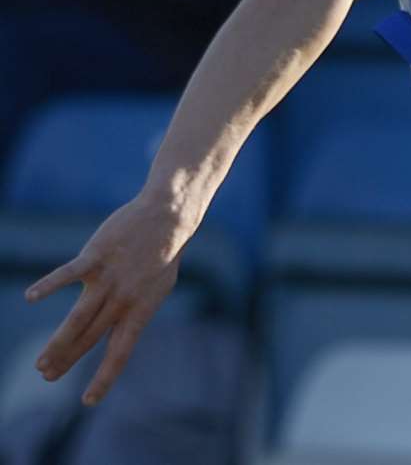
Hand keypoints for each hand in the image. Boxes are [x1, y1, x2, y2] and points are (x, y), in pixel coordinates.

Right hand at [26, 195, 189, 404]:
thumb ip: (135, 312)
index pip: (120, 352)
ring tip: (41, 362)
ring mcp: (109, 279)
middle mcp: (123, 300)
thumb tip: (118, 332)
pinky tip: (31, 297)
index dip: (105, 377)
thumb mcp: (157, 290)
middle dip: (69, 360)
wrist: (169, 219)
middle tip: (47, 377)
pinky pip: (69, 273)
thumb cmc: (163, 256)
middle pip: (91, 338)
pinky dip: (49, 285)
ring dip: (59, 342)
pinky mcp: (97, 256)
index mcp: (139, 311)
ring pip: (79, 317)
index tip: (88, 401)